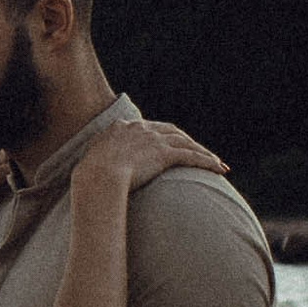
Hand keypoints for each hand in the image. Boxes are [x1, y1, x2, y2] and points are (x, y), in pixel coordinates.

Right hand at [74, 120, 227, 195]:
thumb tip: (94, 177)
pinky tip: (219, 169)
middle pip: (172, 132)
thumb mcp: (90, 165)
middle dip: (187, 141)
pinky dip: (207, 161)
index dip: (163, 136)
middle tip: (198, 151)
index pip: (149, 129)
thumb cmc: (89, 179)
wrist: (97, 178)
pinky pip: (192, 156)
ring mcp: (153, 139)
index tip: (170, 144)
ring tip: (216, 163)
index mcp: (121, 128)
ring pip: (185, 143)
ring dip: (202, 152)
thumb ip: (97, 163)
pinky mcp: (165, 153)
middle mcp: (140, 129)